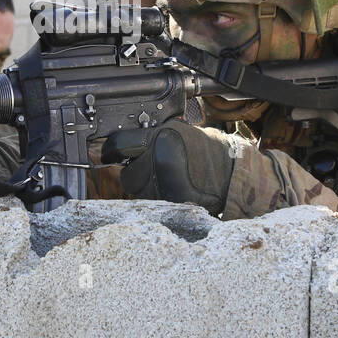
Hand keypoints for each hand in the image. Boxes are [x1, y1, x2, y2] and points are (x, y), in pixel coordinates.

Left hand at [101, 119, 234, 213]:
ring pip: (138, 193)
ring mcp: (164, 187)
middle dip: (137, 173)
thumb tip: (117, 142)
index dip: (110, 149)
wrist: (230, 171)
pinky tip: (174, 191)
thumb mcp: (175, 131)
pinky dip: (158, 200)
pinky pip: (151, 204)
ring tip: (169, 179)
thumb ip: (147, 136)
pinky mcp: (171, 206)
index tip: (107, 153)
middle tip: (157, 167)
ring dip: (147, 188)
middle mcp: (160, 162)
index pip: (120, 145)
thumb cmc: (203, 150)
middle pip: (127, 175)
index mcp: (161, 139)